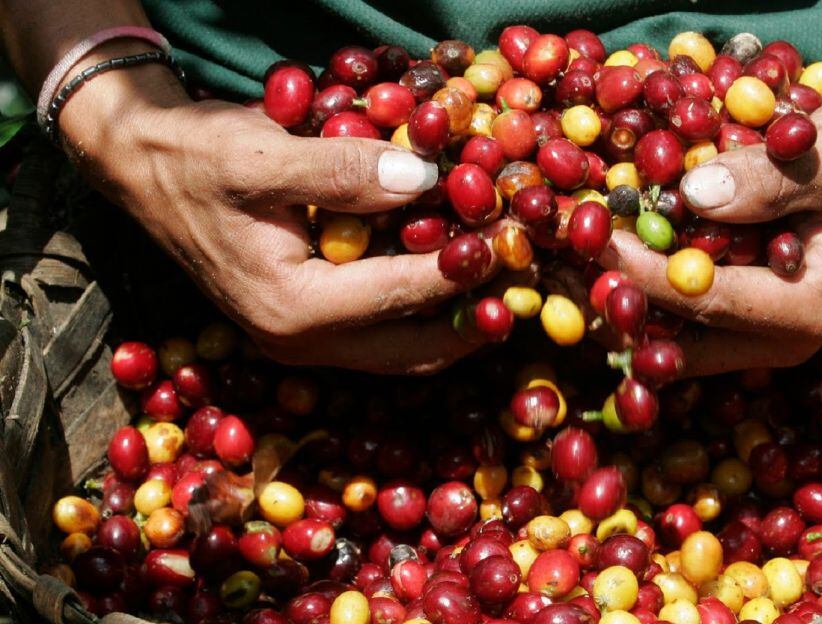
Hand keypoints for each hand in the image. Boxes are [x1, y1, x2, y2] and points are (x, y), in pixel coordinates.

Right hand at [61, 57, 499, 373]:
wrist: (145, 169)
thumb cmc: (195, 161)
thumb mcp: (259, 155)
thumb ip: (342, 170)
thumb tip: (425, 179)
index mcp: (289, 309)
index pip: (400, 295)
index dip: (464, 268)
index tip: (515, 241)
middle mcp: (300, 342)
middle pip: (416, 347)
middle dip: (478, 317)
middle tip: (531, 280)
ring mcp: (306, 340)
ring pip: (406, 349)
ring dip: (460, 321)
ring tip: (512, 283)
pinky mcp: (312, 325)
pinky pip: (387, 333)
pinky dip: (429, 310)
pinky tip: (462, 276)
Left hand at [599, 90, 821, 376]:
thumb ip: (770, 179)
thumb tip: (694, 196)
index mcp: (810, 310)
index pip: (709, 302)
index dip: (647, 275)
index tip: (600, 244)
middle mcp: (784, 339)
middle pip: (681, 339)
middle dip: (623, 306)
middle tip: (567, 272)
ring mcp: (763, 336)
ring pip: (675, 338)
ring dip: (626, 304)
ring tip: (574, 269)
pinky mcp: (748, 319)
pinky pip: (685, 320)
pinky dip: (647, 291)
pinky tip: (611, 261)